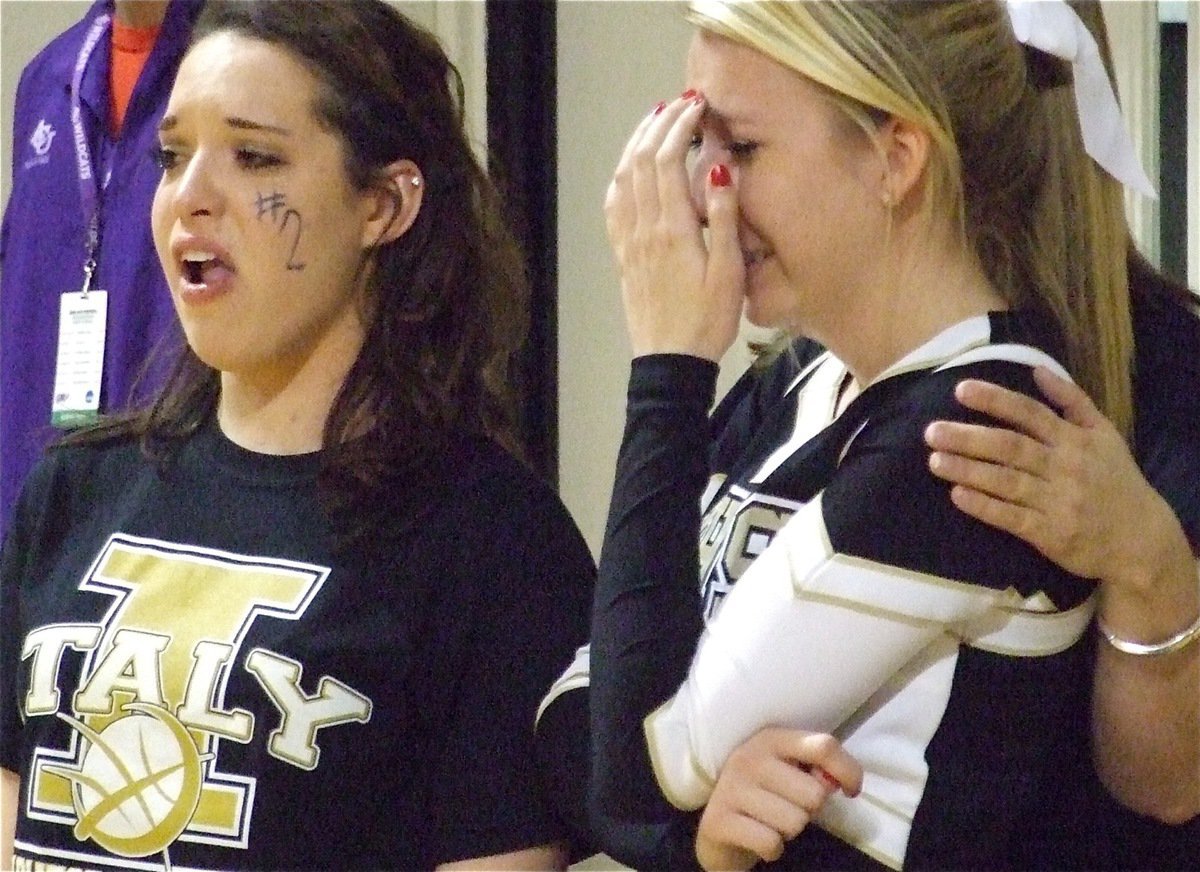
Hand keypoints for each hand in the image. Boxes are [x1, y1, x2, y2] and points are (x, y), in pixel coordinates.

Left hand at [604, 93, 744, 361]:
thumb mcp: (729, 272)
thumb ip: (724, 218)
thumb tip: (718, 169)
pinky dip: (620, 178)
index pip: (667, 160)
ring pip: (623, 179)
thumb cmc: (707, 321)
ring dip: (636, 145)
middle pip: (641, 161)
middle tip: (679, 104)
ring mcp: (629, 243)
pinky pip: (613, 207)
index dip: (679, 126)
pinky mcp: (623, 258)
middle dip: (659, 125)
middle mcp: (644, 230)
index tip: (697, 105)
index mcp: (673, 229)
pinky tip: (628, 170)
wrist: (670, 361)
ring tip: (653, 122)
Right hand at [694, 728, 861, 870]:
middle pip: (814, 794)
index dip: (848, 771)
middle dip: (808, 811)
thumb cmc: (766, 796)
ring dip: (789, 831)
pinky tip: (759, 838)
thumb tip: (835, 783)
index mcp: (771, 738)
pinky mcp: (719, 820)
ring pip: (795, 823)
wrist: (718, 828)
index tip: (850, 791)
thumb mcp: (792, 774)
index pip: (823, 746)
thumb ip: (817, 770)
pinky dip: (772, 849)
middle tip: (788, 808)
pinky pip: (771, 843)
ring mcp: (731, 788)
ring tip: (771, 822)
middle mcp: (749, 757)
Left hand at [923, 367, 1181, 591]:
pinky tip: (957, 495)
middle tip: (931, 431)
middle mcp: (1065, 467)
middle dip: (968, 437)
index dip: (995, 400)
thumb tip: (1037, 369)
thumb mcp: (1104, 434)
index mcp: (1075, 440)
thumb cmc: (1116, 481)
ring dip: (968, 470)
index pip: (1029, 413)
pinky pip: (1011, 518)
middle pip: (1010, 447)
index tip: (960, 389)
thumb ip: (1072, 400)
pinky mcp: (1050, 534)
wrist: (1141, 540)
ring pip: (1006, 481)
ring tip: (934, 460)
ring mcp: (1057, 501)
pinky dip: (984, 506)